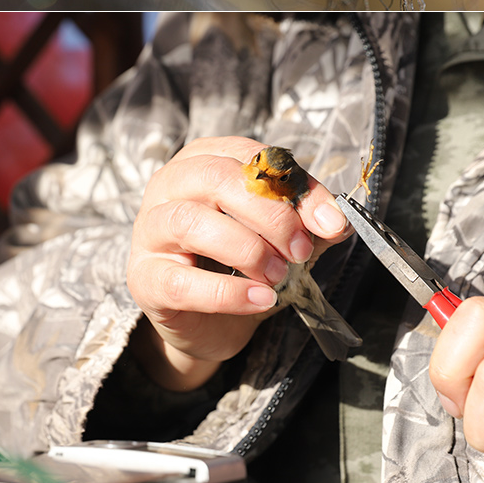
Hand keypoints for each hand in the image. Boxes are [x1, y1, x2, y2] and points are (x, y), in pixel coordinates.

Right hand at [127, 134, 347, 391]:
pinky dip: (228, 293)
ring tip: (278, 276)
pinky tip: (260, 300)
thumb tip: (338, 222)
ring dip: (247, 250)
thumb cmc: (237, 269)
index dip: (295, 187)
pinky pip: (183, 282)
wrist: (206, 325)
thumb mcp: (277, 239)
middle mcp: (170, 185)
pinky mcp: (145, 277)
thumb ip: (303, 224)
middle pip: (218, 179)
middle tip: (300, 250)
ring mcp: (150, 229)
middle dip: (270, 215)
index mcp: (204, 160)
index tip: (331, 223)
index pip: (252, 157)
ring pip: (192, 222)